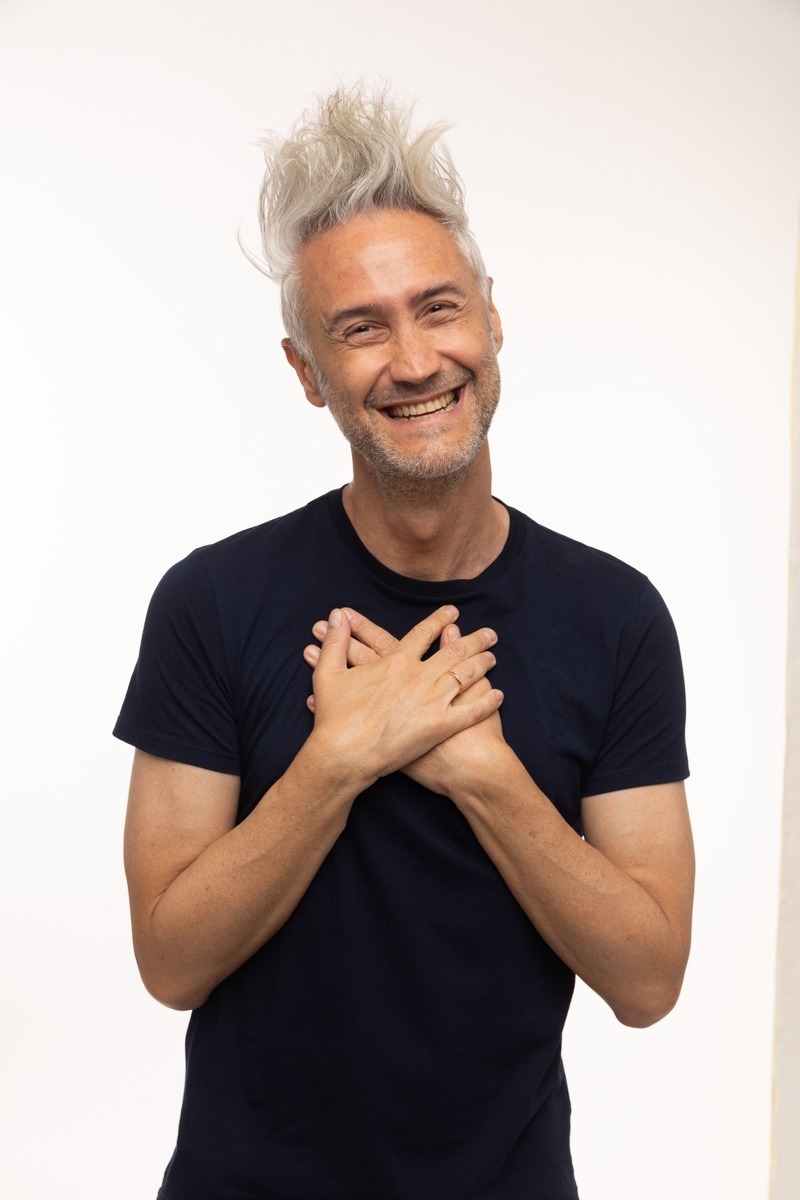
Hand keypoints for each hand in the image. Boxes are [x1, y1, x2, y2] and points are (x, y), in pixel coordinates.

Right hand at [303, 608, 506, 795]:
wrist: (345, 754)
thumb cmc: (335, 717)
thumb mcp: (328, 674)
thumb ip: (335, 642)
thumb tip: (335, 615)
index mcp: (396, 661)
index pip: (424, 634)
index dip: (440, 621)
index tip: (453, 612)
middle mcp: (420, 676)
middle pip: (454, 651)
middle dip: (474, 640)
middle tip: (489, 633)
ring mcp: (433, 700)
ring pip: (467, 675)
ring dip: (483, 663)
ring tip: (493, 657)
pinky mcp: (441, 726)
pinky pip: (472, 710)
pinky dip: (488, 701)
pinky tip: (499, 695)